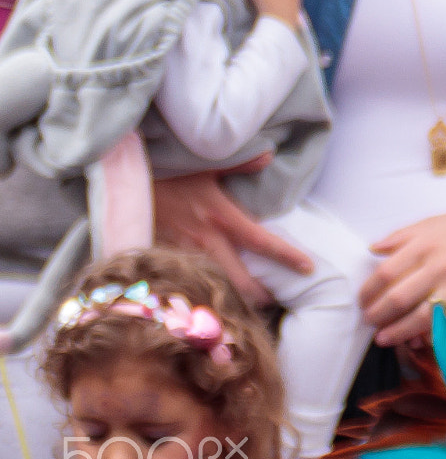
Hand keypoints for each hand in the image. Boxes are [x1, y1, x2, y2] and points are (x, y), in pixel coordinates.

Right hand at [151, 169, 313, 306]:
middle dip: (261, 295)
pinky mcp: (166, 261)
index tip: (309, 268)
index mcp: (221, 216)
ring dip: (235, 297)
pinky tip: (215, 295)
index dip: (287, 257)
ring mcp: (184, 254)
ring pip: (216, 287)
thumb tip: (269, 155)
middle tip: (278, 299)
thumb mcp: (207, 163)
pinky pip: (192, 281)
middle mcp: (205, 240)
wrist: (123, 184)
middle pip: (241, 281)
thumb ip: (241, 161)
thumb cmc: (168, 170)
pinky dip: (207, 290)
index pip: (262, 241)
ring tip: (252, 303)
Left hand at [360, 194, 445, 346]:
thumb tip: (373, 250)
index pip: (385, 274)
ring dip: (396, 333)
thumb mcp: (433, 222)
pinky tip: (414, 341)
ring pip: (418, 318)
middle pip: (398, 299)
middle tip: (370, 321)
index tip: (363, 300)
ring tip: (383, 338)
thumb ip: (400, 236)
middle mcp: (440, 266)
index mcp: (426, 244)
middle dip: (377, 315)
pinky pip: (444, 327)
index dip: (368, 291)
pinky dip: (427, 338)